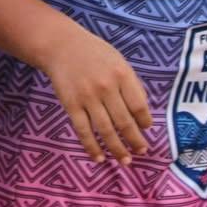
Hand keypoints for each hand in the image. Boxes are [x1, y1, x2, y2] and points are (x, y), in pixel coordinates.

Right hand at [39, 29, 150, 165]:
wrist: (60, 45)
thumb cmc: (93, 53)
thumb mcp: (118, 61)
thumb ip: (131, 84)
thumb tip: (142, 115)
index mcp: (122, 75)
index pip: (139, 106)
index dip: (145, 122)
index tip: (146, 130)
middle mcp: (106, 87)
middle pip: (125, 122)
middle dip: (135, 141)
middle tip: (141, 152)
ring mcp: (87, 97)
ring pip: (106, 130)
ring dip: (117, 149)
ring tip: (125, 160)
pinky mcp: (71, 104)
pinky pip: (83, 130)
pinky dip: (91, 147)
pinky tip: (99, 158)